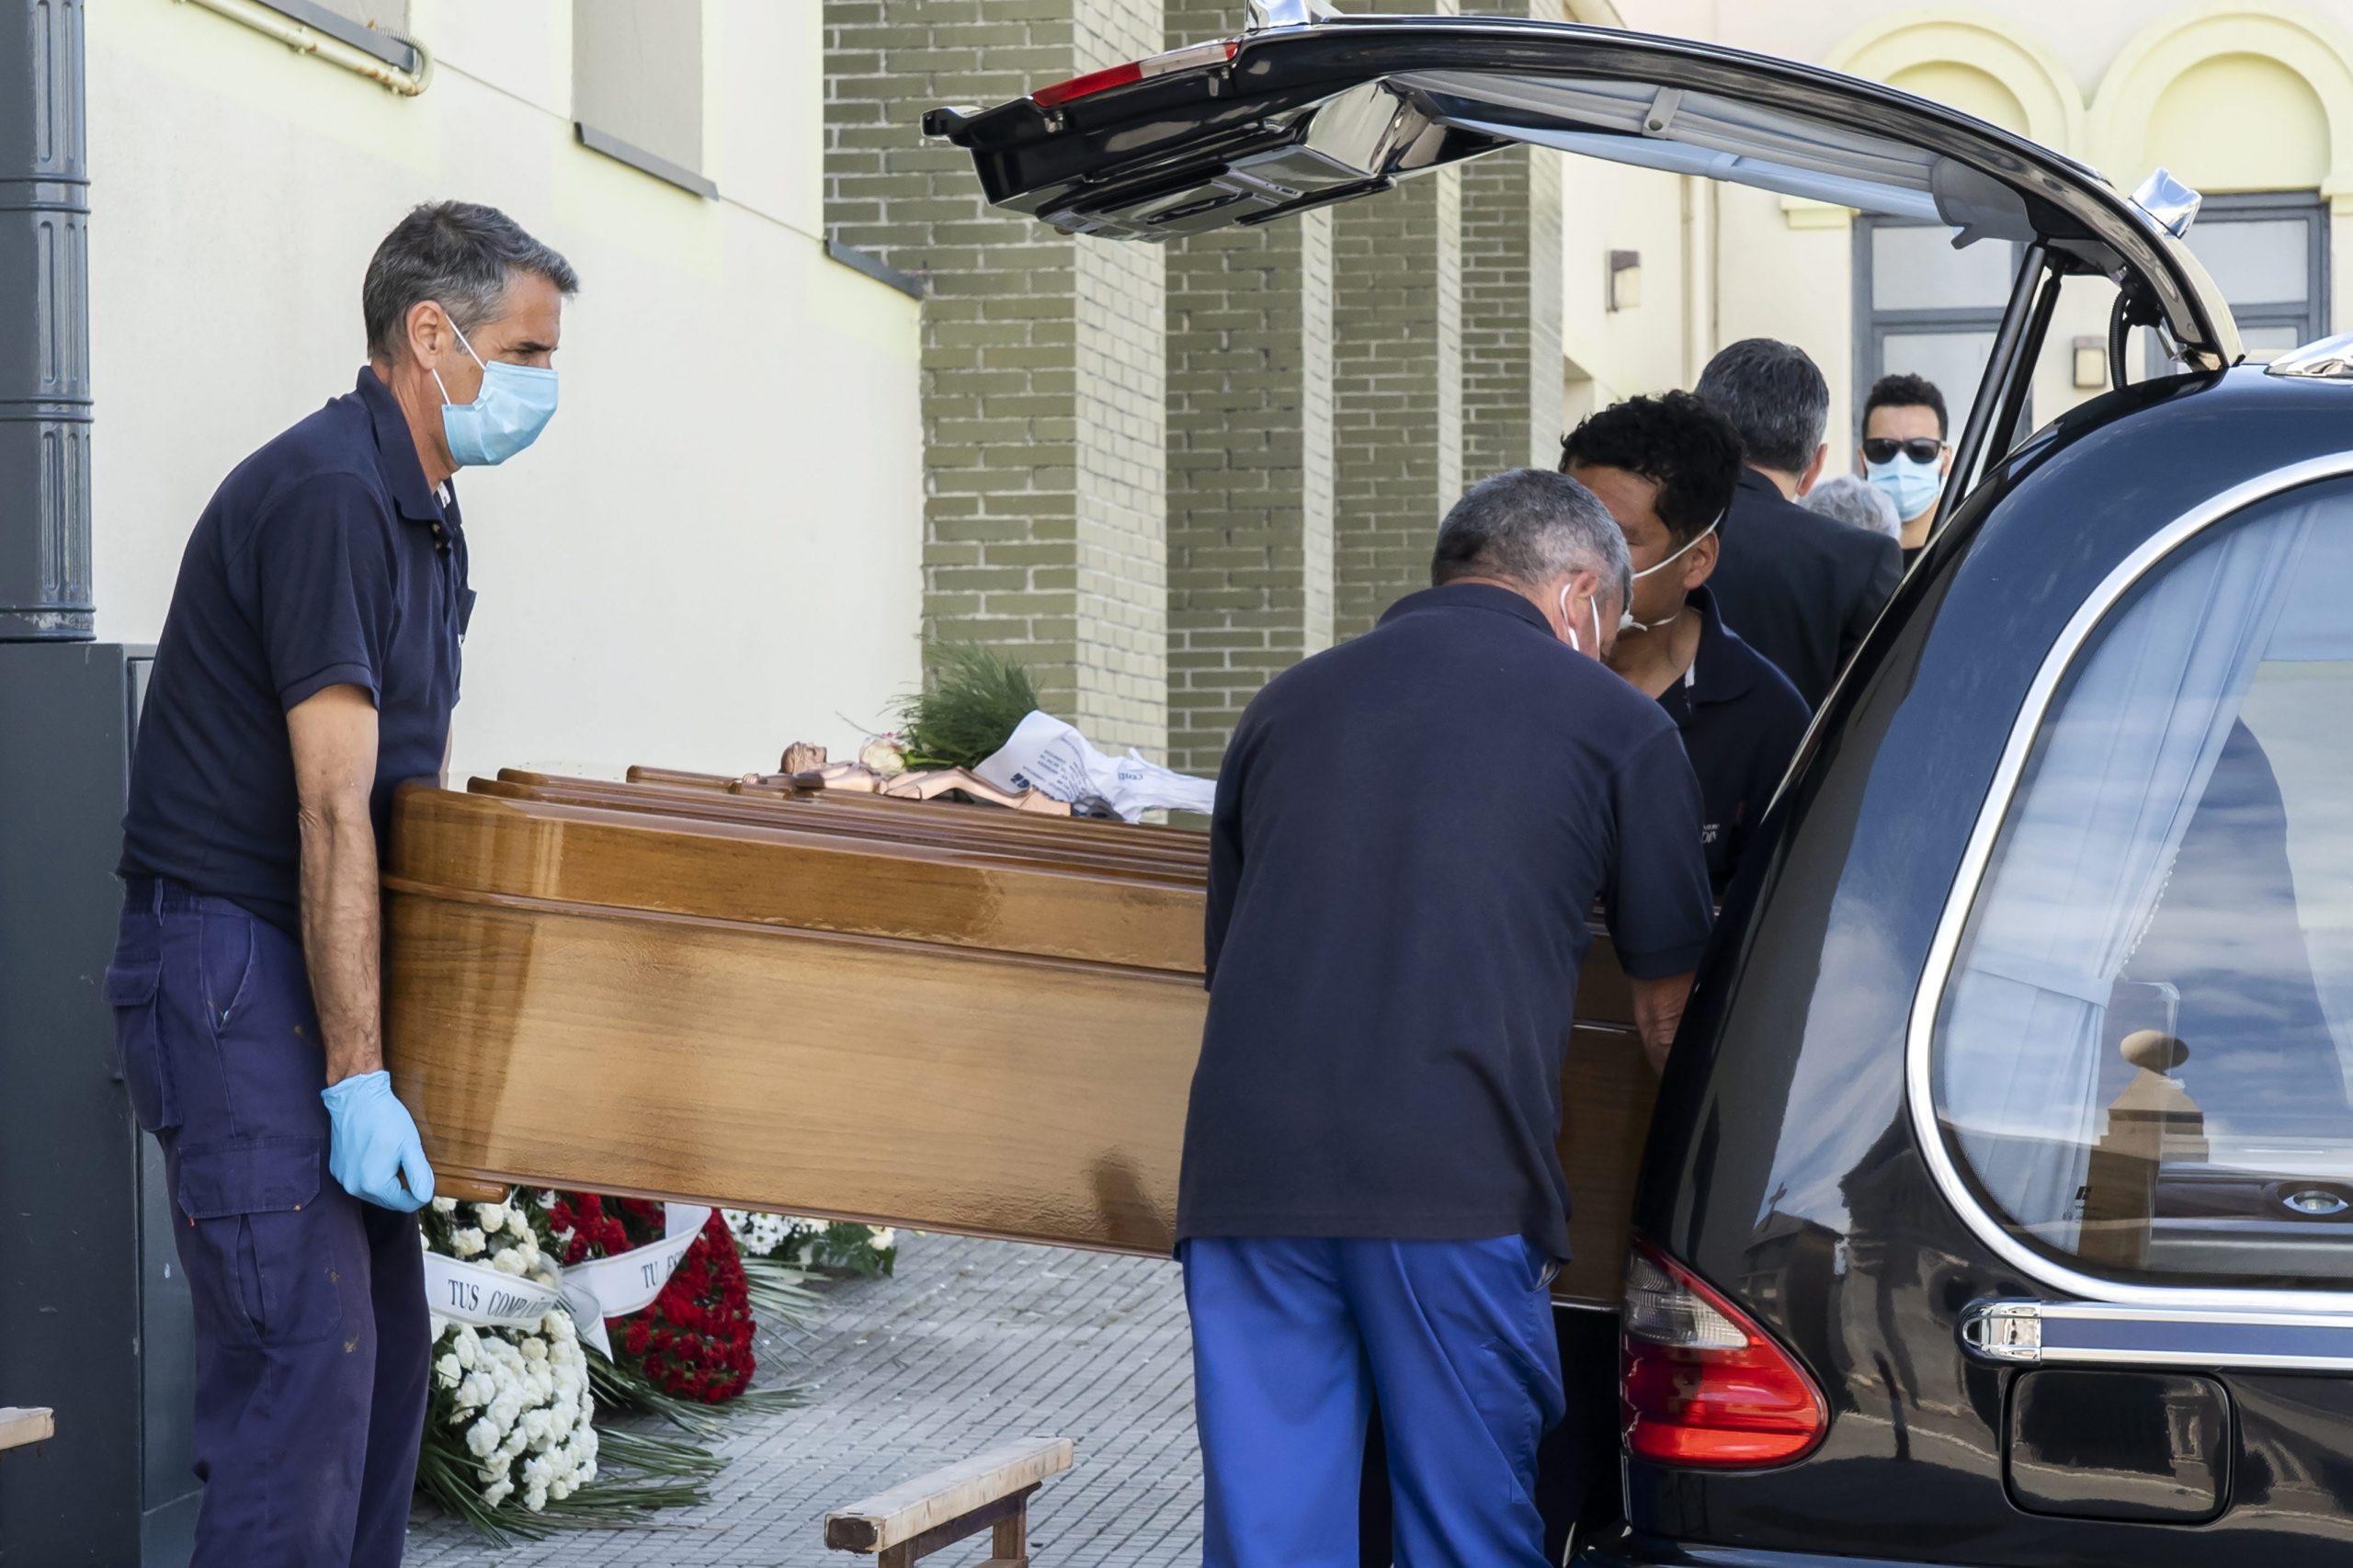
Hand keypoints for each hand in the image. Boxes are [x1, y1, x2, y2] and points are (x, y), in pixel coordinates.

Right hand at [319, 1069, 435, 1210]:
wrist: (356, 1097)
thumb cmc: (385, 1118)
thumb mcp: (410, 1146)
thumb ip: (420, 1175)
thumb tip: (425, 1197)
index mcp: (373, 1185)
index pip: (405, 1204)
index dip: (421, 1191)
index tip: (425, 1172)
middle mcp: (353, 1187)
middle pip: (389, 1199)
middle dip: (403, 1185)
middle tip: (409, 1160)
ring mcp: (343, 1178)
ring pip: (375, 1190)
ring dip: (388, 1180)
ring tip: (393, 1154)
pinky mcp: (337, 1169)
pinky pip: (361, 1179)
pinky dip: (372, 1172)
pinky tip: (378, 1152)